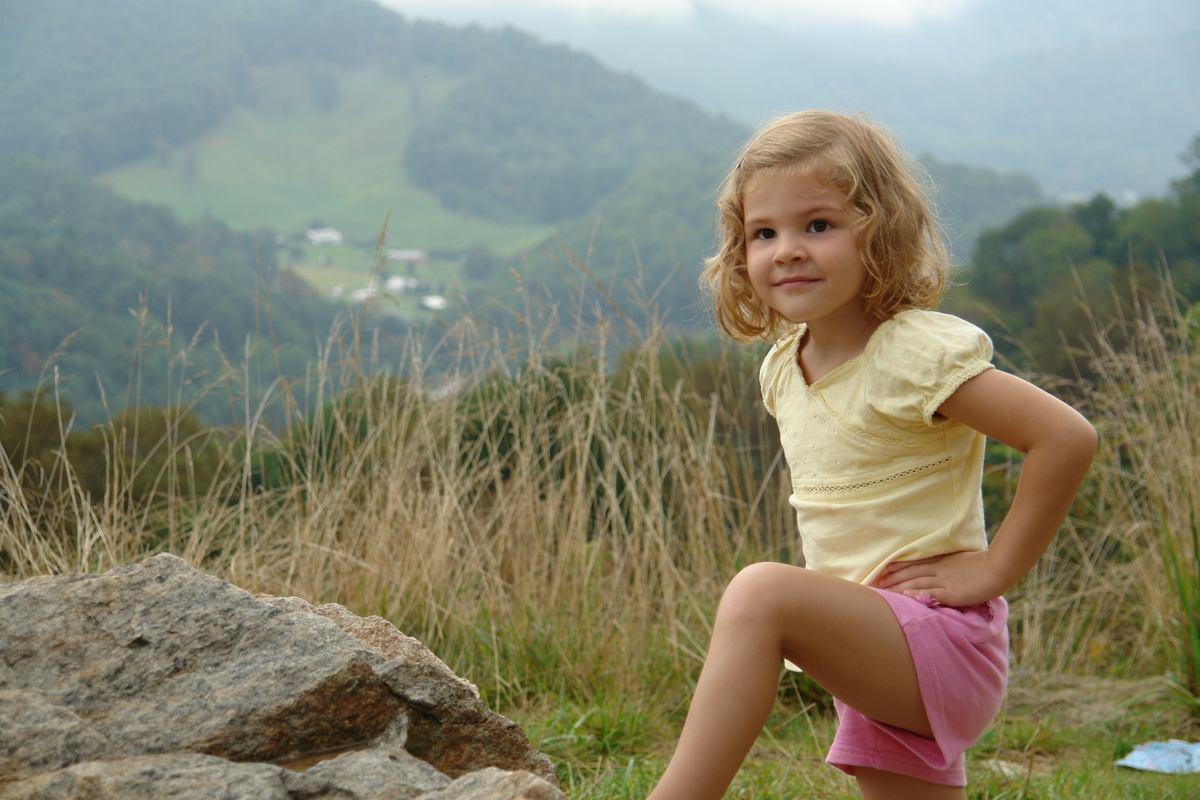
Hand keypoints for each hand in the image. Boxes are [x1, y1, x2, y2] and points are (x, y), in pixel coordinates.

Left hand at [874, 550, 1007, 607]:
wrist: (999, 568)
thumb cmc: (987, 565)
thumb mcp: (966, 561)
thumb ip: (954, 565)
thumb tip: (948, 569)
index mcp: (944, 561)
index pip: (918, 563)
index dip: (901, 565)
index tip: (886, 567)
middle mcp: (941, 569)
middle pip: (912, 572)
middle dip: (894, 577)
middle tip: (877, 582)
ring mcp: (945, 580)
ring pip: (917, 582)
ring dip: (899, 587)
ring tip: (884, 590)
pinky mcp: (952, 592)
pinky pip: (931, 593)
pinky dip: (916, 594)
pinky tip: (904, 596)